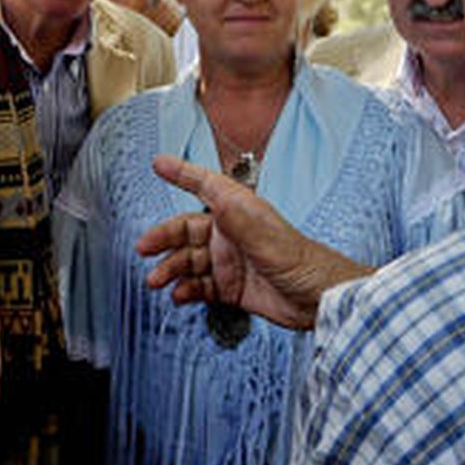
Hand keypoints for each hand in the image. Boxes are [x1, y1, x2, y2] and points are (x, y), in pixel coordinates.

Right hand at [135, 155, 373, 330]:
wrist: (321, 301)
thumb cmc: (305, 263)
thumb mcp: (269, 240)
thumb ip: (240, 221)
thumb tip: (217, 199)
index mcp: (240, 212)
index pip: (205, 185)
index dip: (181, 173)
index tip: (158, 163)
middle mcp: (231, 233)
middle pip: (187, 229)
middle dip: (164, 237)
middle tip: (143, 248)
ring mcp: (230, 260)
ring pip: (189, 260)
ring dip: (171, 269)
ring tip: (156, 281)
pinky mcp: (232, 287)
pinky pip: (200, 286)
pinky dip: (186, 290)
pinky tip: (179, 296)